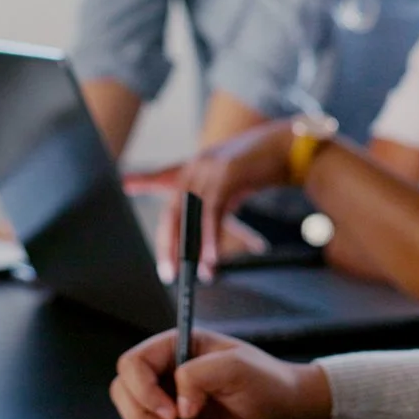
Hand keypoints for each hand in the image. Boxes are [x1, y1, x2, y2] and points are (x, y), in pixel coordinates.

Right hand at [110, 328, 330, 418]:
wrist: (287, 413)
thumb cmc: (267, 382)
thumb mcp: (236, 368)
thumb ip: (199, 375)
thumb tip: (177, 404)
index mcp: (176, 347)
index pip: (133, 363)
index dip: (143, 389)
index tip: (172, 411)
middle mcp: (166, 371)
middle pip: (124, 391)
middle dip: (143, 416)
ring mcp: (169, 399)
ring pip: (134, 417)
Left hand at [147, 122, 290, 279]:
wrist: (291, 146)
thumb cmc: (265, 164)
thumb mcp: (234, 180)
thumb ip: (218, 200)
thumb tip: (209, 233)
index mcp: (196, 165)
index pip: (163, 176)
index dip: (143, 180)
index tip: (127, 184)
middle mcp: (197, 165)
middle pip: (173, 210)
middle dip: (168, 244)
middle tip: (168, 271)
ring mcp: (210, 169)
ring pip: (190, 216)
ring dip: (193, 249)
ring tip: (197, 272)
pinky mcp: (226, 175)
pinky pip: (212, 214)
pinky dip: (211, 239)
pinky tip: (212, 257)